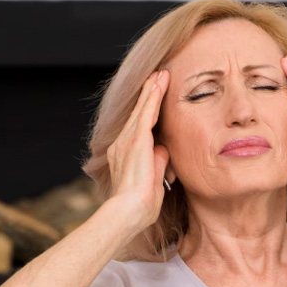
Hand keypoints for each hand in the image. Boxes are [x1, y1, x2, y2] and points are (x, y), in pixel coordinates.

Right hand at [106, 69, 170, 229]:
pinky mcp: (136, 140)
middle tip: (156, 76)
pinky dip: (153, 97)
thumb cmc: (141, 205)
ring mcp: (127, 141)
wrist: (128, 212)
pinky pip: (146, 113)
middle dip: (148, 95)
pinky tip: (158, 83)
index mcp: (125, 155)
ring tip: (160, 74)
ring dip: (152, 90)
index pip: (139, 128)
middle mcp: (122, 145)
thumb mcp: (154, 180)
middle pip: (138, 114)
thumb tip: (164, 149)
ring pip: (142, 110)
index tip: (154, 97)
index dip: (147, 111)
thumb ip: (158, 162)